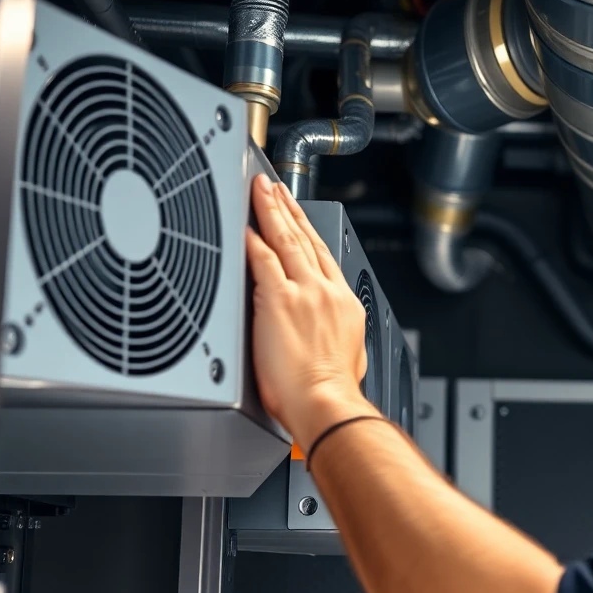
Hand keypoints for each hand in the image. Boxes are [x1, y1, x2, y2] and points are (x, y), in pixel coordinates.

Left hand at [245, 174, 374, 451]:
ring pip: (285, 241)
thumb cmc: (332, 392)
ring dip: (270, 212)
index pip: (323, 256)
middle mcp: (326, 292)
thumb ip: (336, 337)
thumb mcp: (349, 357)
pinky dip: (251, 240)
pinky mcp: (279, 301)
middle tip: (274, 188)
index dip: (309, 231)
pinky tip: (243, 225)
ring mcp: (303, 293)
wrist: (325, 404)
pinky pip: (261, 261)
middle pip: (304, 240)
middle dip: (287, 210)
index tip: (298, 216)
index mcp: (343, 303)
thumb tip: (330, 339)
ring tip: (260, 191)